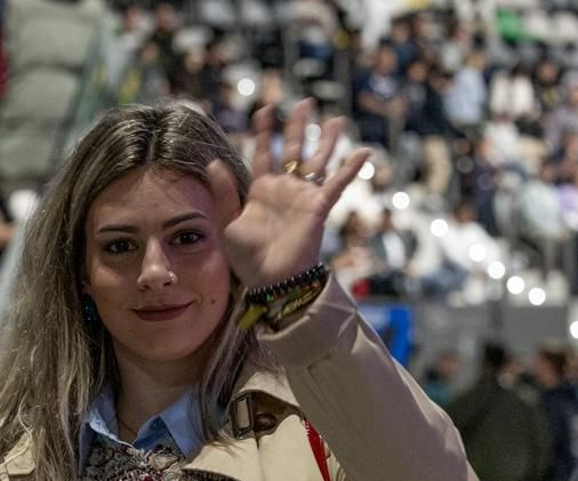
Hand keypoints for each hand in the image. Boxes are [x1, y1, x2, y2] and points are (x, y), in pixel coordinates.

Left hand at [205, 98, 370, 290]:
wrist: (270, 280)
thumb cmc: (247, 257)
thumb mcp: (227, 222)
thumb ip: (223, 193)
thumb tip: (213, 162)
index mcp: (261, 190)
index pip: (263, 153)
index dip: (264, 132)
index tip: (265, 109)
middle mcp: (284, 189)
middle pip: (294, 150)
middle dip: (300, 126)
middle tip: (305, 102)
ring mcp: (303, 197)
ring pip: (318, 161)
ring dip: (327, 140)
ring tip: (336, 119)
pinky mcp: (318, 208)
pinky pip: (336, 185)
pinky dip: (350, 168)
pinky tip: (363, 151)